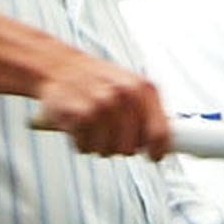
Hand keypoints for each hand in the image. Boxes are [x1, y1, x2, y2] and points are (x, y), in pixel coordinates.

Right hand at [30, 54, 172, 156]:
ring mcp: (102, 104)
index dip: (157, 151)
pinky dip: (81, 142)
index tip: (154, 156)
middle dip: (119, 146)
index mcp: (143, 89)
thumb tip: (164, 143)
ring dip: (98, 144)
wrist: (59, 66)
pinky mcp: (79, 114)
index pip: (160, 133)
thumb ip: (148, 114)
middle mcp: (124, 95)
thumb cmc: (97, 81)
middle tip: (109, 131)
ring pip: (107, 150)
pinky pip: (85, 147)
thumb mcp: (131, 88)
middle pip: (130, 148)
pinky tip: (79, 126)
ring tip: (92, 126)